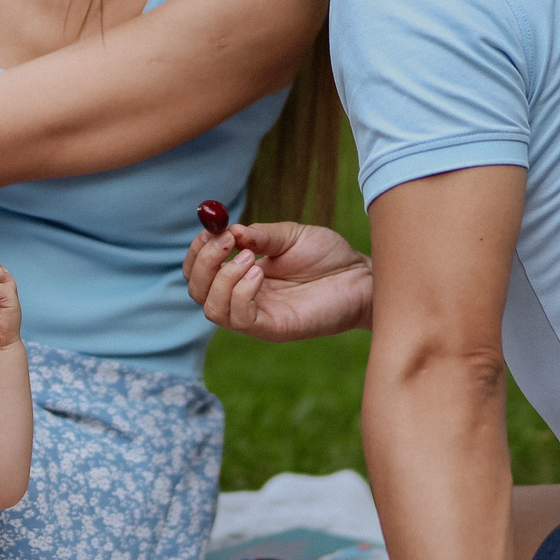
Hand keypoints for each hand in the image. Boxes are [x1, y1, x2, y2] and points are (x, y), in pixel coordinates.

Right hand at [184, 220, 374, 340]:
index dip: (197, 253)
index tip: (210, 230)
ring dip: (222, 279)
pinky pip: (240, 319)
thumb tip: (228, 230)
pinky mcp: (273, 329)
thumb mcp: (289, 236)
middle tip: (225, 241)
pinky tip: (259, 272)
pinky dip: (240, 293)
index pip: (200, 273)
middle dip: (203, 264)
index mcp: (242, 275)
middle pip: (197, 292)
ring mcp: (258, 316)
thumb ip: (259, 236)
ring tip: (251, 258)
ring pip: (212, 309)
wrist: (362, 276)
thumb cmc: (329, 256)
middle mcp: (244, 298)